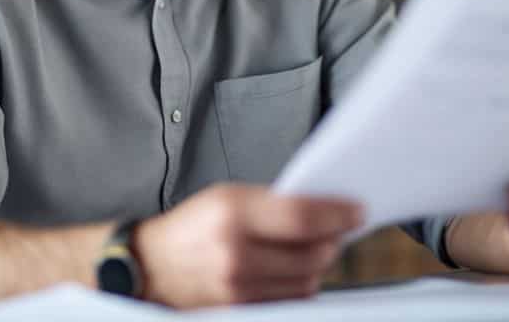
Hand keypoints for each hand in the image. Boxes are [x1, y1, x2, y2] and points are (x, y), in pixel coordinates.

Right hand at [132, 184, 362, 307]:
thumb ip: (272, 203)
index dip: (338, 215)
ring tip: (311, 249)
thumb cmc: (191, 227)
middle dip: (333, 241)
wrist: (150, 267)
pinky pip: (290, 300)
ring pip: (307, 282)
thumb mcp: (226, 197)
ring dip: (318, 266)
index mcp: (232, 214)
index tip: (357, 212)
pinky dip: (299, 285)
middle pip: (313, 254)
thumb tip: (324, 210)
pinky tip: (291, 270)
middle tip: (338, 230)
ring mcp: (238, 288)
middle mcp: (236, 254)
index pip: (303, 217)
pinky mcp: (241, 311)